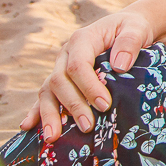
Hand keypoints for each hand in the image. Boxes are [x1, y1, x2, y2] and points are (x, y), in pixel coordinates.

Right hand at [20, 10, 154, 141]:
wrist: (129, 28)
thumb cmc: (134, 29)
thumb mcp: (137, 29)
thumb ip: (130, 43)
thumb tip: (119, 66)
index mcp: (82, 39)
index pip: (78, 65)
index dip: (89, 86)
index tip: (104, 104)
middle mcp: (66, 54)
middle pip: (60, 81)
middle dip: (73, 105)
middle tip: (88, 125)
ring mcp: (61, 67)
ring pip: (48, 91)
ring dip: (50, 114)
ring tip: (53, 137)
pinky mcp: (62, 79)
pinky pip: (46, 96)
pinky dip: (37, 111)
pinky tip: (28, 127)